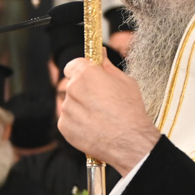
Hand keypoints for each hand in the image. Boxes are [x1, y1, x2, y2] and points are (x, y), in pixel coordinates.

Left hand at [58, 57, 161, 173]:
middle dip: (83, 90)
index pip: (73, 65)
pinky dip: (78, 123)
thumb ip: (107, 67)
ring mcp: (67, 109)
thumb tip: (100, 53)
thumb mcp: (125, 82)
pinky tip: (94, 127)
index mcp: (86, 74)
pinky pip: (68, 120)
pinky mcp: (64, 126)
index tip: (90, 76)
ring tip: (100, 116)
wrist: (129, 142)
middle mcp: (72, 90)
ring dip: (80, 107)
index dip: (82, 70)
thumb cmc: (130, 111)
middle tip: (100, 100)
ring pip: (70, 103)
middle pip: (72, 85)